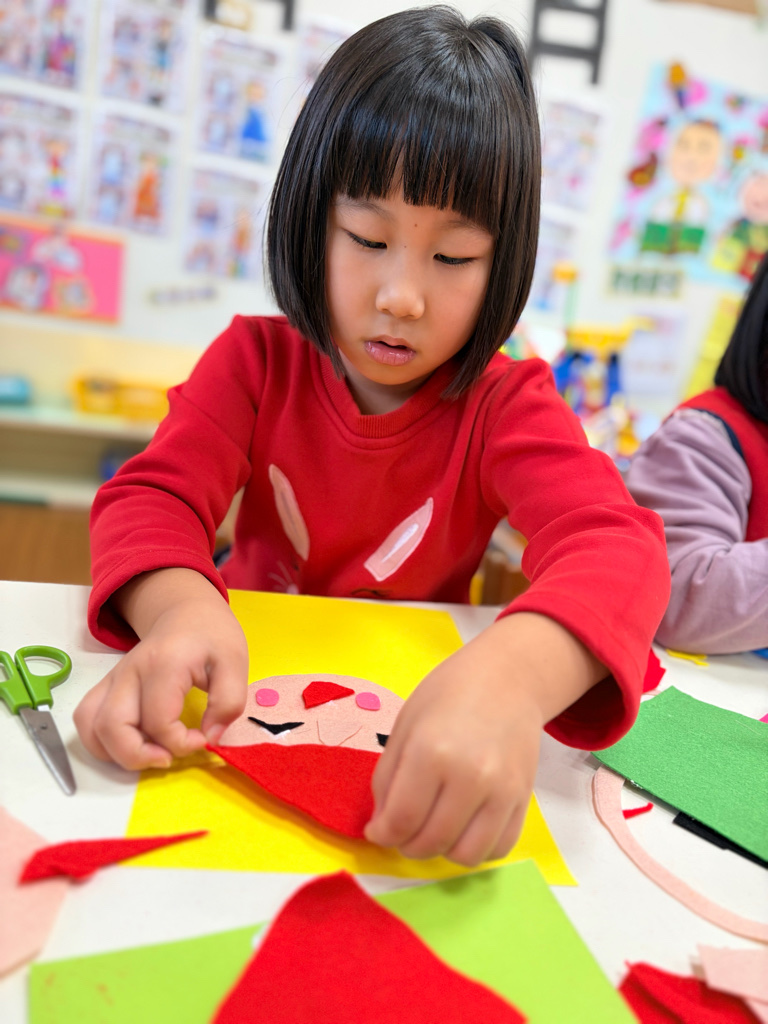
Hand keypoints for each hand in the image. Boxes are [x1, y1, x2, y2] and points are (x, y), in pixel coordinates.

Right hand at [74, 569, 247, 770]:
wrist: (185, 612)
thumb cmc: (211, 637)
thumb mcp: (235, 662)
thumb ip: (229, 702)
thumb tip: (210, 738)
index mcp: (163, 664)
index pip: (158, 721)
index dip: (181, 743)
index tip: (204, 739)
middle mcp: (130, 672)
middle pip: (111, 727)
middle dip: (139, 757)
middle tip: (170, 756)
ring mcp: (113, 679)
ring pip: (90, 726)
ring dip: (115, 753)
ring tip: (150, 753)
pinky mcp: (106, 686)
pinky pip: (86, 719)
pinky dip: (102, 742)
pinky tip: (132, 744)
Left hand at [365, 613, 605, 865]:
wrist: (508, 678)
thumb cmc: (449, 694)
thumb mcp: (405, 726)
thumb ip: (387, 778)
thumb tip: (382, 825)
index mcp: (432, 752)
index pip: (401, 819)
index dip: (383, 834)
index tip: (378, 831)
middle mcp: (470, 776)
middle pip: (431, 842)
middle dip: (407, 845)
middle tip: (402, 831)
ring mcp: (502, 791)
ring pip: (466, 856)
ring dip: (442, 852)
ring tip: (432, 829)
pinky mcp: (523, 799)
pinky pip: (499, 848)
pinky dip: (476, 849)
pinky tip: (462, 828)